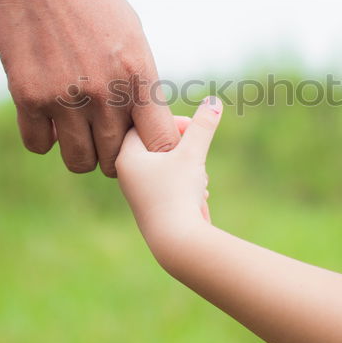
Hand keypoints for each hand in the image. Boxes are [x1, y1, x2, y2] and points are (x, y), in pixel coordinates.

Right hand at [0, 0, 180, 176]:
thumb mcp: (130, 32)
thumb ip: (139, 79)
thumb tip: (146, 122)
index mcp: (138, 72)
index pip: (160, 142)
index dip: (153, 150)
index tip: (141, 142)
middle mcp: (105, 91)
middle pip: (116, 158)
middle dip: (112, 152)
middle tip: (101, 131)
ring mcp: (65, 97)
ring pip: (79, 160)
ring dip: (79, 150)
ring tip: (75, 128)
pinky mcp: (27, 96)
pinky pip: (39, 145)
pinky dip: (44, 136)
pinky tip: (46, 115)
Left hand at [115, 97, 222, 253]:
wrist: (177, 242)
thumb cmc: (178, 194)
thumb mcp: (192, 154)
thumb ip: (203, 126)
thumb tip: (215, 100)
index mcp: (126, 156)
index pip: (142, 123)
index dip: (170, 123)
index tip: (191, 129)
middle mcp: (126, 174)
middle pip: (155, 143)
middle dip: (182, 145)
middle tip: (196, 152)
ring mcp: (138, 192)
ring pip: (164, 164)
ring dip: (187, 165)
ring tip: (199, 178)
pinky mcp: (151, 206)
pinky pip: (167, 183)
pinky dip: (185, 183)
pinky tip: (200, 194)